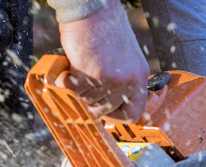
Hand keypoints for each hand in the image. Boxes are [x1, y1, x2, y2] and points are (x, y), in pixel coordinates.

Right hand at [57, 0, 148, 121]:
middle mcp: (130, 80)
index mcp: (139, 77)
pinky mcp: (93, 73)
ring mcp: (112, 78)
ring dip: (78, 87)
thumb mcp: (123, 59)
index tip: (103, 111)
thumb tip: (106, 109)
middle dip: (90, 99)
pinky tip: (69, 65)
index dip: (115, 116)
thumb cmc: (104, 31)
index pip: (133, 114)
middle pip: (104, 110)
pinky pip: (74, 89)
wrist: (92, 9)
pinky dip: (66, 79)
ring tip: (79, 66)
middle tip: (84, 83)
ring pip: (87, 99)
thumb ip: (120, 82)